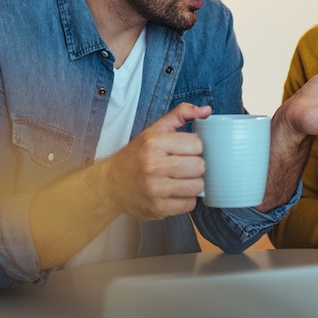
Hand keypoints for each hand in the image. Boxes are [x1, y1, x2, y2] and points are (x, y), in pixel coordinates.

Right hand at [101, 103, 209, 220]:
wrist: (111, 184)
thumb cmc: (136, 156)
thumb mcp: (154, 130)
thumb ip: (180, 115)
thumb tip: (206, 110)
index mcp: (154, 142)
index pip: (197, 144)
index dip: (194, 148)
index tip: (184, 150)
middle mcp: (154, 165)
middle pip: (199, 166)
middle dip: (195, 166)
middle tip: (183, 166)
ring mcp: (155, 189)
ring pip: (198, 186)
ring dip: (193, 183)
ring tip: (180, 179)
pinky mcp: (158, 208)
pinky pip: (189, 204)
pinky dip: (185, 199)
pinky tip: (174, 192)